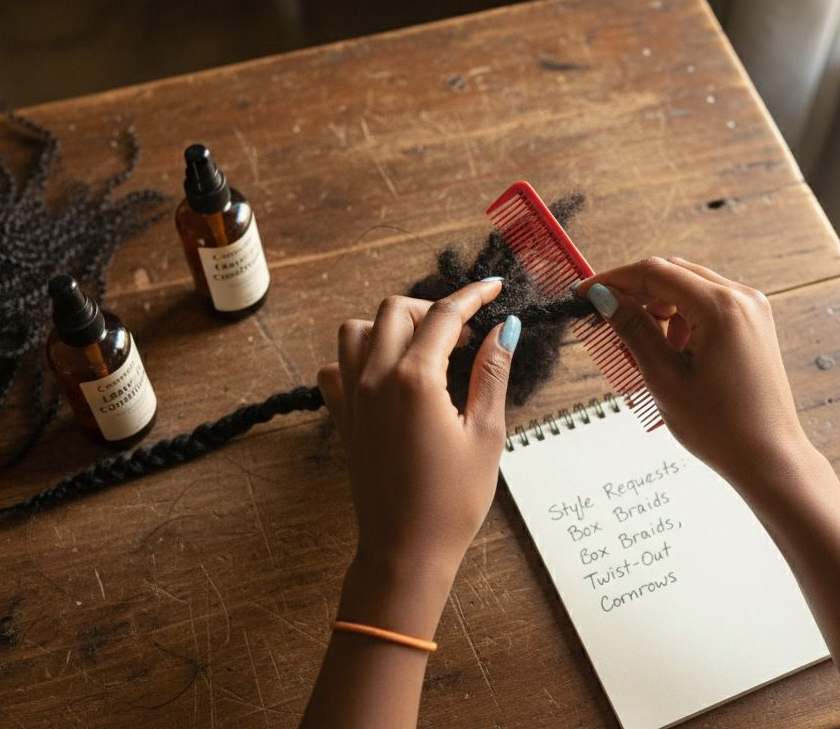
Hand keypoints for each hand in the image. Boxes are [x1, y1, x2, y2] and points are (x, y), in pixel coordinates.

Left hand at [316, 279, 519, 578]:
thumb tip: (504, 330)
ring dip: (389, 326)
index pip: (445, 316)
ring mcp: (352, 399)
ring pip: (356, 330)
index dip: (473, 296)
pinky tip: (385, 376)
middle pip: (395, 310)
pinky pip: (335, 369)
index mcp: (415, 380)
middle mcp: (375, 380)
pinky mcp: (343, 420)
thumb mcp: (486, 434)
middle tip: (465, 331)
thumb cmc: (452, 502)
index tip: (494, 288)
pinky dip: (356, 359)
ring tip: (423, 347)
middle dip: (432, 309)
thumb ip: (492, 374)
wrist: (406, 550)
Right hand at [578, 258, 818, 497]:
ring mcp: (752, 310)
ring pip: (690, 289)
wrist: (769, 458)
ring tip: (645, 350)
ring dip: (659, 309)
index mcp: (721, 307)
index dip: (614, 280)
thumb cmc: (721, 428)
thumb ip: (634, 330)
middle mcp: (742, 298)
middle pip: (673, 274)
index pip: (655, 273)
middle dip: (635, 294)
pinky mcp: (754, 325)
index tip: (585, 294)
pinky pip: (708, 306)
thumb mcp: (665, 378)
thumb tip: (604, 297)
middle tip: (604, 319)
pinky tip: (673, 353)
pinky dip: (682, 321)